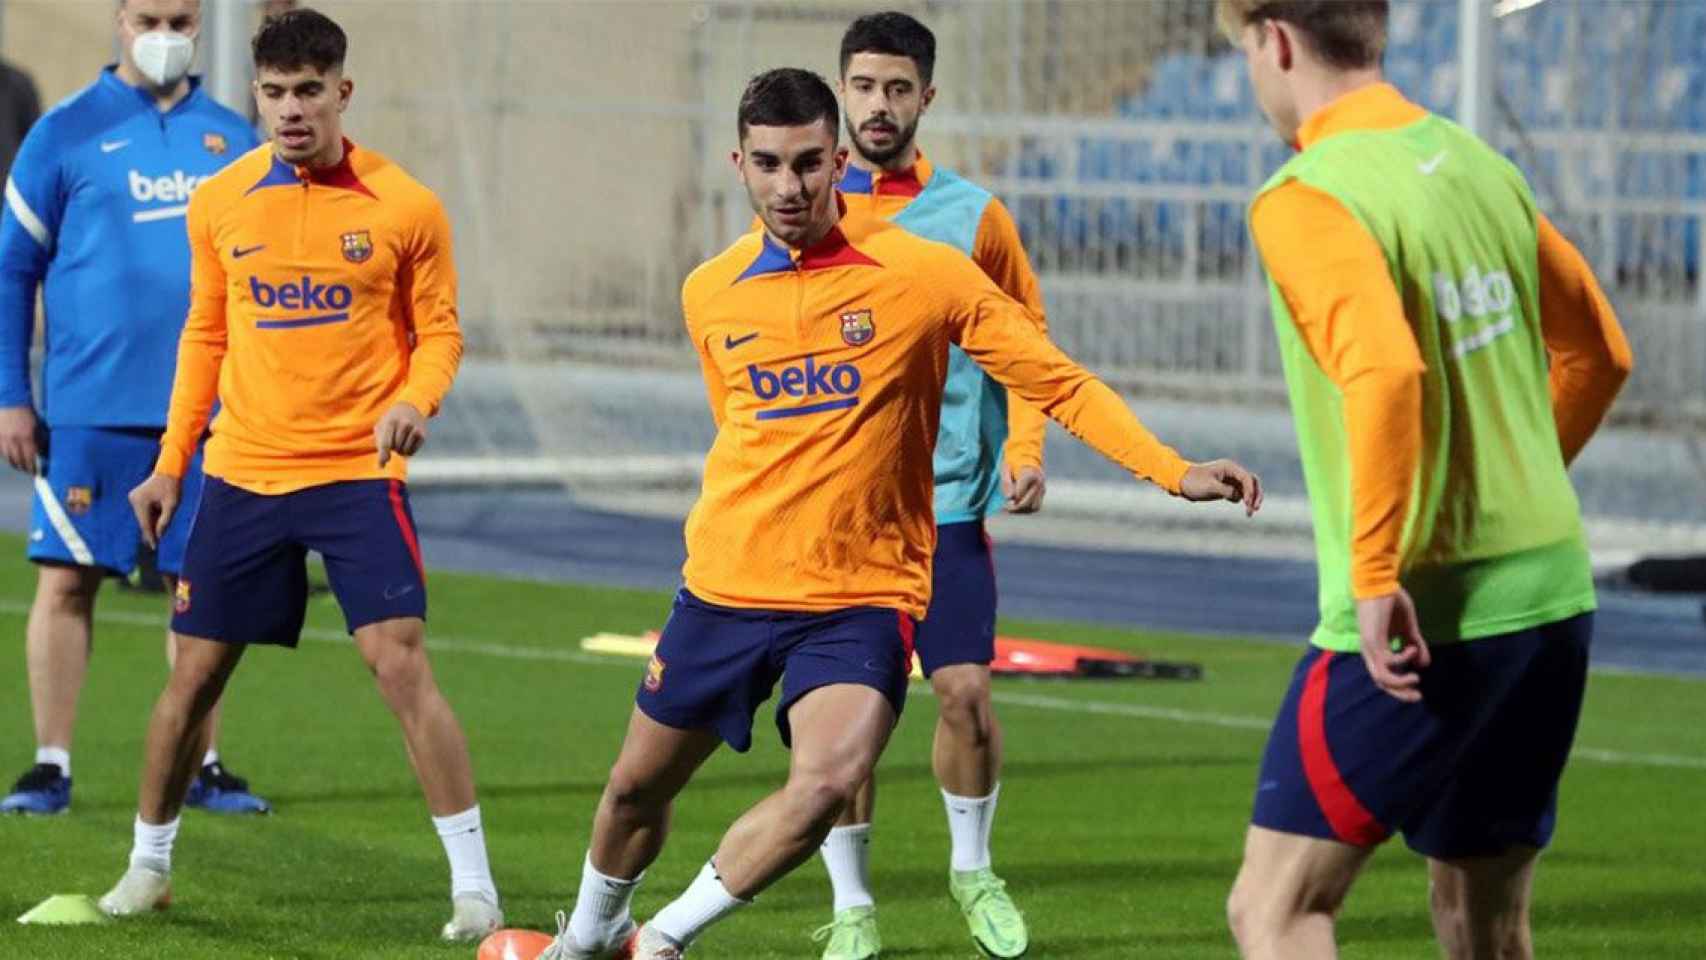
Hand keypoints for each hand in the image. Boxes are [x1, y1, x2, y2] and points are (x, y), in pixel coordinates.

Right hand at [0, 405, 38, 473]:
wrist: (11, 401)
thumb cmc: (28, 414)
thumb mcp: (38, 426)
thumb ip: (41, 440)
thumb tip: (44, 454)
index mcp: (29, 437)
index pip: (32, 459)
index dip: (35, 468)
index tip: (38, 472)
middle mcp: (15, 440)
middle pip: (20, 462)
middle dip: (26, 468)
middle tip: (30, 471)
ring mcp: (4, 440)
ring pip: (10, 459)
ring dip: (16, 465)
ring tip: (21, 467)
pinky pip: (2, 453)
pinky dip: (7, 457)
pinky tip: (12, 458)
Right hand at [128, 473, 181, 549]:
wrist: (169, 470)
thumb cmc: (173, 487)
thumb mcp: (172, 505)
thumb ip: (165, 520)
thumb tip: (159, 535)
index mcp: (141, 502)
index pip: (145, 524)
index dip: (150, 536)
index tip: (153, 547)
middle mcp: (134, 500)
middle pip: (143, 521)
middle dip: (152, 530)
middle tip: (157, 543)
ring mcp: (134, 498)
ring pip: (143, 517)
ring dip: (152, 521)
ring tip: (163, 518)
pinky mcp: (136, 497)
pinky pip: (144, 511)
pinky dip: (151, 515)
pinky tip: (160, 513)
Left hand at [375, 401, 426, 466]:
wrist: (409, 408)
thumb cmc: (391, 420)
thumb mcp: (381, 425)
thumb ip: (380, 442)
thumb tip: (385, 461)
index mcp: (391, 422)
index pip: (386, 444)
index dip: (383, 456)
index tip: (381, 466)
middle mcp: (404, 425)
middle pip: (395, 448)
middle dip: (392, 448)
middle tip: (393, 439)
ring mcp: (415, 429)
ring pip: (404, 451)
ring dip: (400, 450)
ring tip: (400, 441)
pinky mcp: (422, 435)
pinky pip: (412, 452)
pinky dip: (408, 451)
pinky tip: (407, 443)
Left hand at [1002, 465, 1045, 513]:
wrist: (1026, 460)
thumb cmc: (1014, 465)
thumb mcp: (1006, 470)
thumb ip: (1006, 483)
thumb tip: (1009, 497)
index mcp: (1029, 474)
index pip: (1020, 493)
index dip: (1011, 498)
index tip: (1006, 498)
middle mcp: (1038, 481)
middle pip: (1027, 501)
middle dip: (1015, 506)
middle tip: (1007, 506)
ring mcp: (1042, 488)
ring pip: (1033, 506)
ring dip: (1022, 509)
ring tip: (1013, 506)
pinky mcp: (1043, 493)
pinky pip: (1036, 506)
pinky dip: (1028, 509)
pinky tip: (1019, 505)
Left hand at [1178, 459, 1262, 515]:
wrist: (1180, 482)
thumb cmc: (1193, 482)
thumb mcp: (1210, 487)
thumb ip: (1226, 491)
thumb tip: (1239, 497)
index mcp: (1229, 467)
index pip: (1247, 478)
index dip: (1250, 491)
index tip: (1247, 503)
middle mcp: (1232, 472)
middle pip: (1252, 482)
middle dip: (1256, 494)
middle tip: (1256, 508)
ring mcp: (1230, 480)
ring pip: (1248, 489)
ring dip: (1251, 499)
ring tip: (1250, 513)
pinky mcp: (1226, 488)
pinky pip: (1240, 494)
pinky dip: (1244, 501)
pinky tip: (1243, 509)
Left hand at [1355, 588, 1430, 702]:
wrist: (1379, 581)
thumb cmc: (1391, 601)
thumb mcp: (1408, 627)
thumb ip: (1415, 644)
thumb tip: (1424, 665)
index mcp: (1376, 649)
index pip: (1383, 675)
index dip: (1399, 684)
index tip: (1417, 686)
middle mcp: (1370, 651)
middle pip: (1381, 682)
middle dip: (1400, 692)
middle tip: (1418, 697)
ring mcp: (1369, 646)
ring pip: (1381, 677)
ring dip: (1400, 683)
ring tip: (1416, 679)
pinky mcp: (1372, 639)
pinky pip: (1386, 661)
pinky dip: (1402, 660)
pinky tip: (1410, 649)